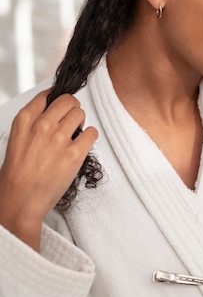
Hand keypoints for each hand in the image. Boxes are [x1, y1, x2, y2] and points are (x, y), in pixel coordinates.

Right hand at [0, 90, 97, 249]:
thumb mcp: (18, 140)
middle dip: (72, 108)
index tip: (60, 105)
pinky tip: (81, 145)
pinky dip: (90, 137)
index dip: (56, 99)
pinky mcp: (74, 154)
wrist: (20, 201)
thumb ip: (34, 123)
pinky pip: (92, 132)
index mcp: (24, 120)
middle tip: (71, 119)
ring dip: (81, 122)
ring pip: (81, 113)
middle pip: (68, 100)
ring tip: (75, 134)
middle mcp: (42, 125)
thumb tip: (53, 113)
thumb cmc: (16, 175)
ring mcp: (59, 139)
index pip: (47, 95)